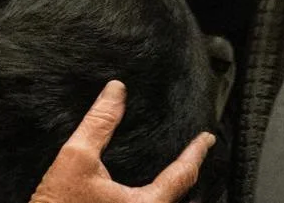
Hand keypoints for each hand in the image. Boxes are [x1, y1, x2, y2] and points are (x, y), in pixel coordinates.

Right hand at [30, 81, 213, 202]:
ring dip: (174, 193)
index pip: (182, 175)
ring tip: (176, 174)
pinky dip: (157, 199)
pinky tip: (146, 192)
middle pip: (181, 199)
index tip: (207, 138)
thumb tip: (116, 90)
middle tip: (195, 155)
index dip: (196, 152)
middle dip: (189, 177)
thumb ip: (99, 124)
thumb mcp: (76, 158)